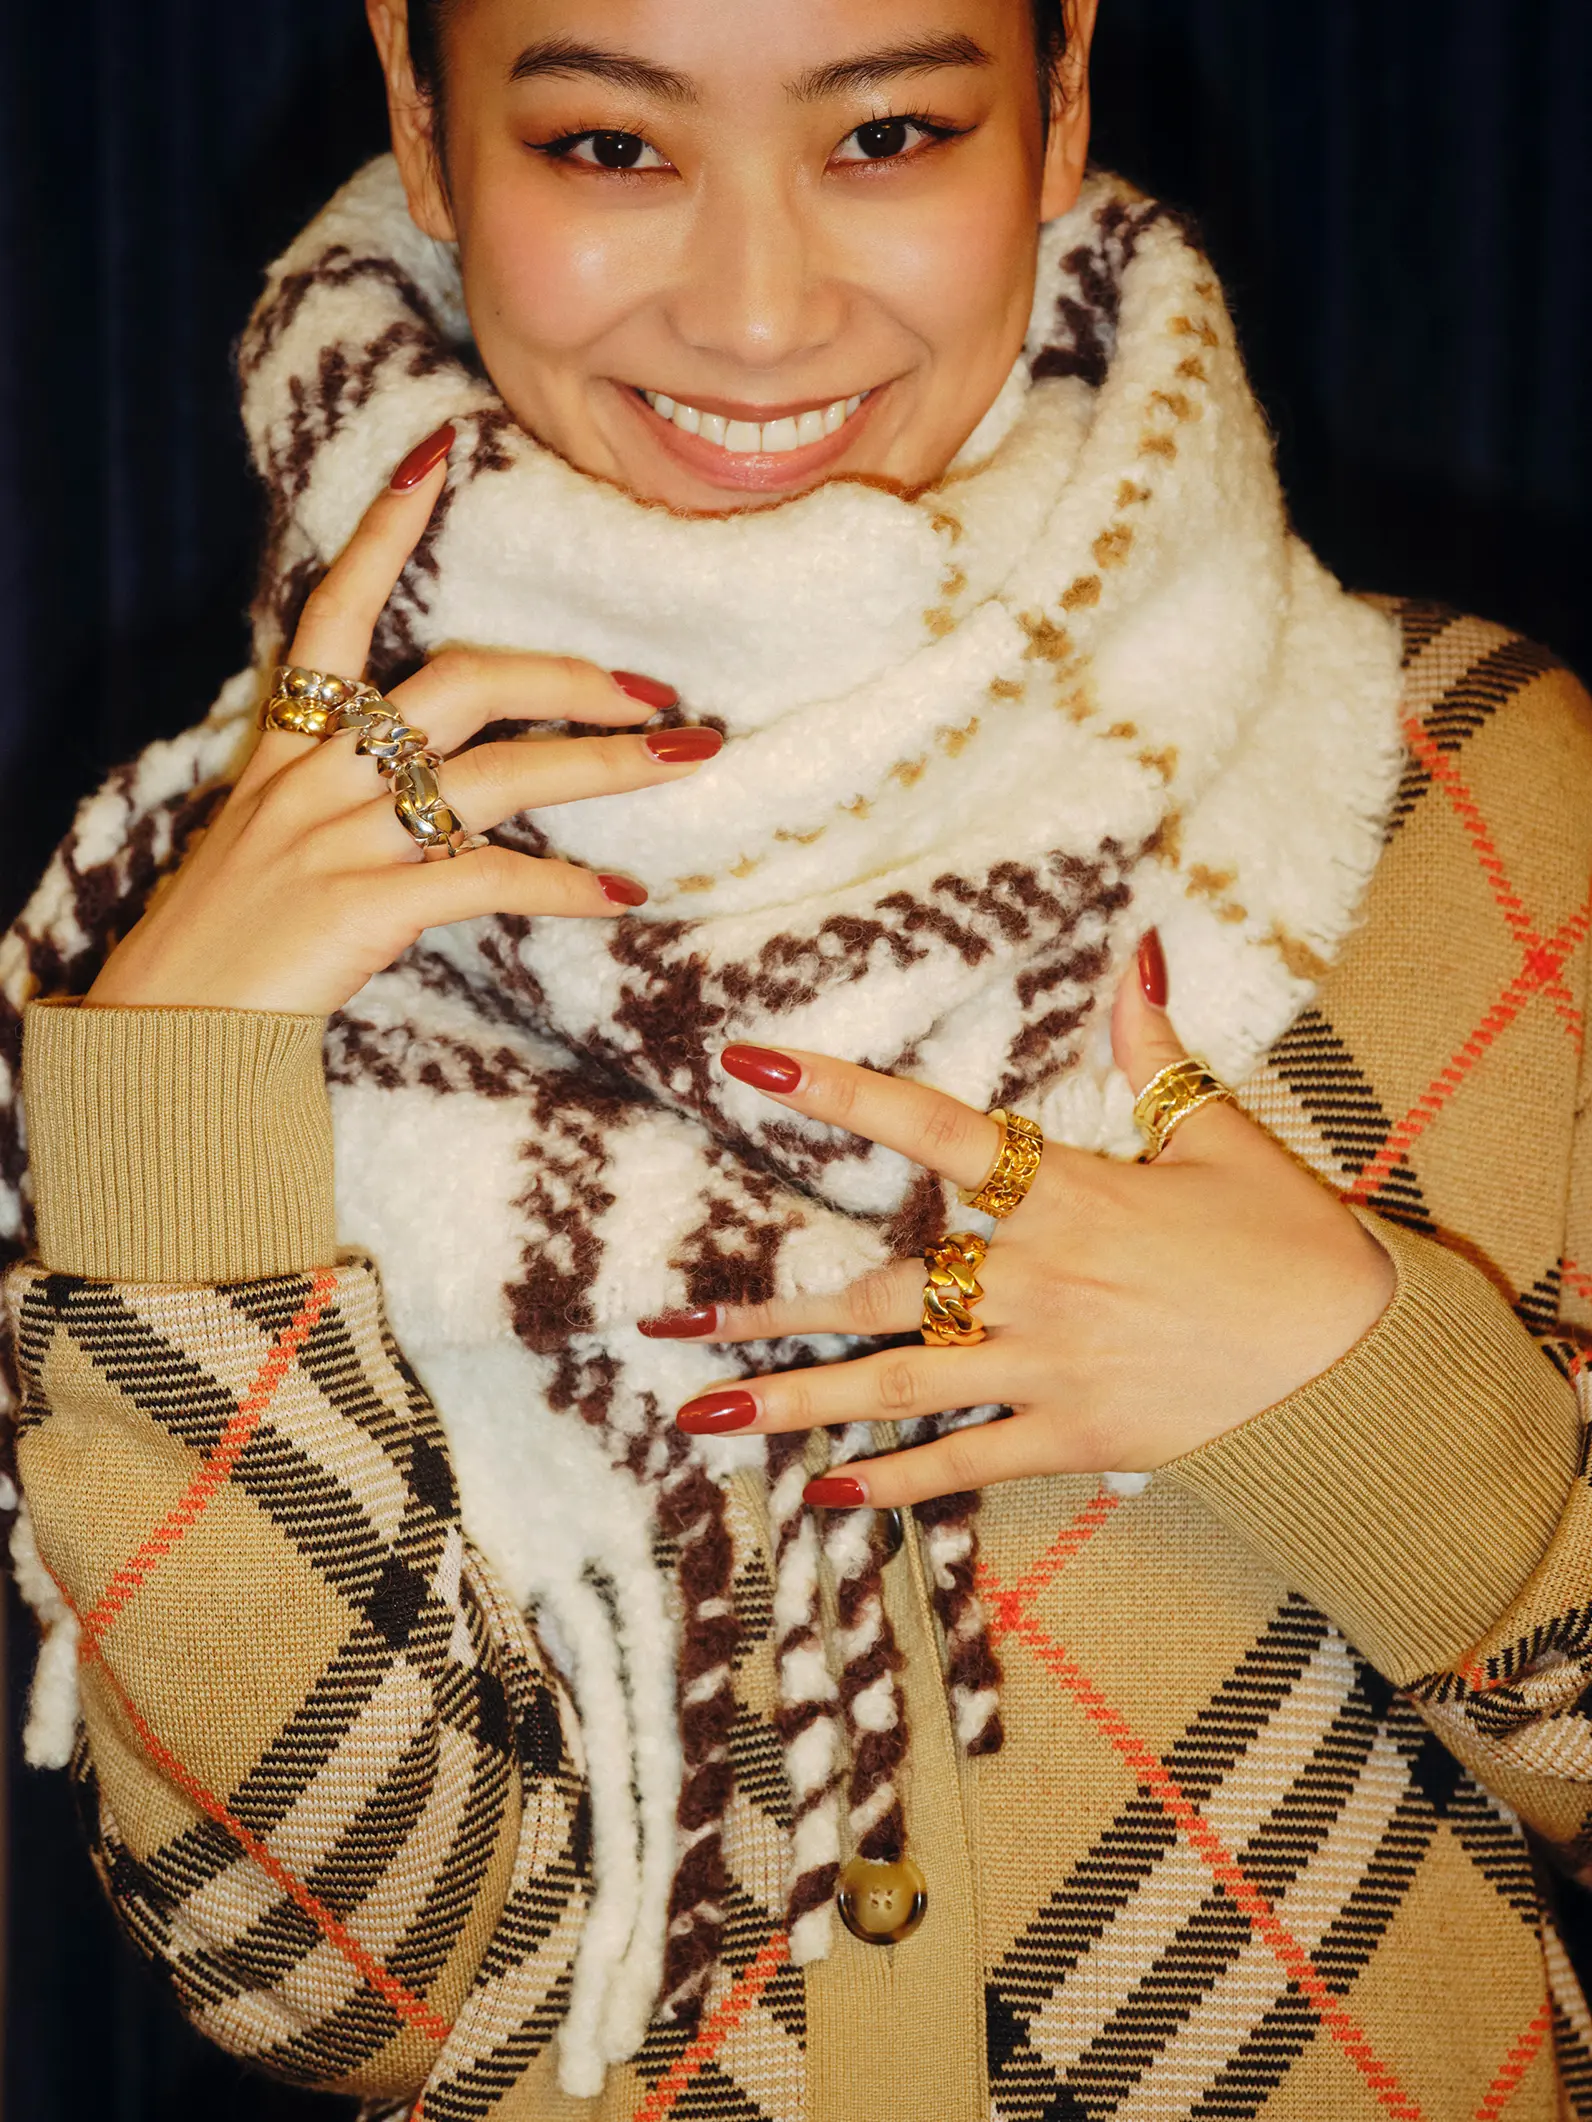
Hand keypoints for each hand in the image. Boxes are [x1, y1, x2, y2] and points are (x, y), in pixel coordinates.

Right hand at [89, 426, 716, 1013]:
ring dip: (603, 764)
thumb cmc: (233, 947)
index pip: (333, 612)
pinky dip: (563, 885)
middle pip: (458, 684)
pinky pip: (487, 876)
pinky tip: (620, 893)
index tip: (440, 458)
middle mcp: (314, 778)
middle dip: (568, 679)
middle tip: (654, 691)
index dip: (384, 532)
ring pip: (496, 774)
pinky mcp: (360, 907)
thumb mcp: (273, 846)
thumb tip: (435, 786)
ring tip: (682, 758)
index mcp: (289, 752)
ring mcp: (336, 838)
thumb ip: (340, 799)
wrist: (167, 1034)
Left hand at [642, 936, 1395, 1507]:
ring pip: (894, 1385)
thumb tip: (1133, 950)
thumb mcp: (1220, 1135)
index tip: (747, 1062)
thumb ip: (1152, 1050)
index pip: (929, 1131)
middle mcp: (1034, 1280)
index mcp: (1066, 1192)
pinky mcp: (1066, 1437)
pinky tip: (823, 1498)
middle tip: (667, 1321)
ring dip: (795, 1402)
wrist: (1356, 1366)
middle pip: (876, 1290)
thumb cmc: (1290, 1244)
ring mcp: (1043, 1367)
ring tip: (703, 1414)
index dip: (836, 1092)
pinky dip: (893, 1483)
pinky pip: (961, 1463)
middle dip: (767, 1312)